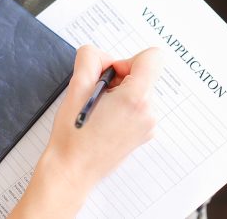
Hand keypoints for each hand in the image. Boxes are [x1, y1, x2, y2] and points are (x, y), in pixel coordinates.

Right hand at [9, 45, 161, 217]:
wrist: (72, 171)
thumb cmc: (73, 135)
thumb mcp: (76, 87)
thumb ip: (90, 59)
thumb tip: (101, 55)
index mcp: (136, 97)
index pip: (153, 57)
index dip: (128, 59)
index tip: (111, 74)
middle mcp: (149, 111)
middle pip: (144, 74)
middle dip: (121, 78)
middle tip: (98, 96)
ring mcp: (150, 125)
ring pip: (140, 90)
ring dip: (121, 93)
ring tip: (100, 112)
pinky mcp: (145, 133)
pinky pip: (139, 106)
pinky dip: (124, 107)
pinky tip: (106, 121)